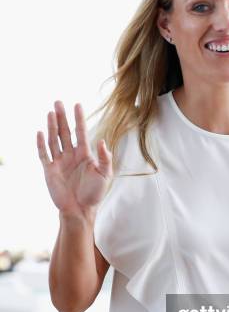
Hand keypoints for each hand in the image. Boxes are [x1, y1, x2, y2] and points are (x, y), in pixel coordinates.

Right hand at [37, 101, 112, 216]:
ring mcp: (60, 162)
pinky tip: (40, 132)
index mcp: (84, 155)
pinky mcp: (50, 170)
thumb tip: (101, 141)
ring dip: (52, 126)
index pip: (80, 132)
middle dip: (62, 117)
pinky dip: (41, 143)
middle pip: (65, 132)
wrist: (80, 210)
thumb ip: (105, 158)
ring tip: (50, 112)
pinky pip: (44, 154)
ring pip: (54, 140)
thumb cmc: (94, 193)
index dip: (79, 119)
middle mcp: (71, 155)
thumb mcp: (105, 175)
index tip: (77, 105)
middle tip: (58, 102)